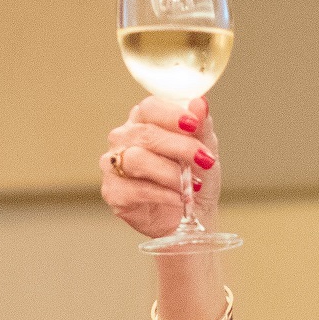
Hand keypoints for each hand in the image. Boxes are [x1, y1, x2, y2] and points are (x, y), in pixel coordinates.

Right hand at [100, 96, 220, 239]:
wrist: (190, 216)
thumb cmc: (194, 178)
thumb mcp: (205, 150)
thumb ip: (201, 126)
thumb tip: (200, 103)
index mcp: (144, 121)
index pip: (150, 108)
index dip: (172, 114)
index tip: (194, 124)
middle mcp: (123, 139)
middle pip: (145, 133)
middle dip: (180, 147)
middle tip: (205, 160)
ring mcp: (113, 164)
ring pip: (137, 160)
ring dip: (171, 173)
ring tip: (193, 185)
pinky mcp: (113, 192)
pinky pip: (135, 189)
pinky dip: (163, 194)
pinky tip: (179, 199)